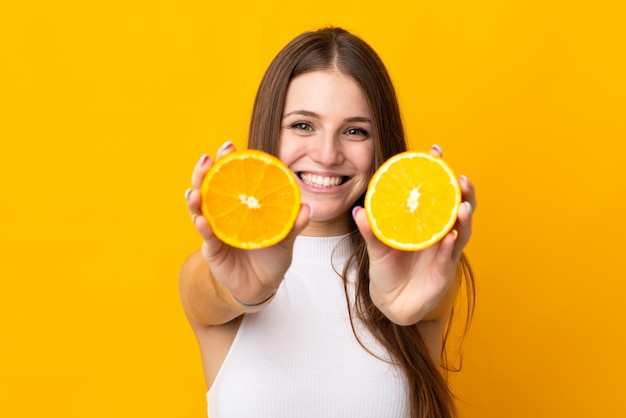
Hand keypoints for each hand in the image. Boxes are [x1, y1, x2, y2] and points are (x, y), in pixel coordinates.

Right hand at [185, 142, 310, 304]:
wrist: (262, 285)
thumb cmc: (271, 254)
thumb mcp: (286, 238)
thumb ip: (294, 224)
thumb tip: (307, 208)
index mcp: (240, 203)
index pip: (231, 176)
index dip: (227, 160)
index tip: (229, 146)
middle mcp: (223, 212)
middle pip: (208, 186)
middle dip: (205, 171)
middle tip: (208, 158)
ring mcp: (215, 229)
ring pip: (199, 208)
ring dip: (195, 196)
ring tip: (195, 190)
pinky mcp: (212, 249)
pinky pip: (206, 236)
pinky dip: (202, 227)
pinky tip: (200, 220)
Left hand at [352, 145, 475, 324]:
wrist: (392, 302)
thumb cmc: (387, 269)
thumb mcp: (376, 248)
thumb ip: (369, 231)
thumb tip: (357, 211)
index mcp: (423, 220)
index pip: (434, 192)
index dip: (437, 172)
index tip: (435, 151)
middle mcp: (439, 231)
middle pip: (457, 206)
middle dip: (463, 191)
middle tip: (461, 177)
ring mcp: (445, 249)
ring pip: (461, 230)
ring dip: (464, 217)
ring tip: (463, 207)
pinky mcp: (445, 269)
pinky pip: (449, 255)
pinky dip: (450, 246)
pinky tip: (449, 238)